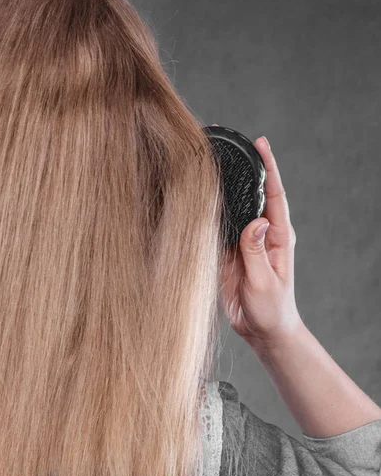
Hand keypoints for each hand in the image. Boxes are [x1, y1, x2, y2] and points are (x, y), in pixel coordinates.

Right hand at [218, 133, 302, 347]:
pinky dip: (208, 216)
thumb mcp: (265, 282)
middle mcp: (261, 234)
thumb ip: (256, 252)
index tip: (261, 144)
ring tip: (207, 168)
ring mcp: (243, 243)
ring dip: (222, 191)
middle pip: (252, 195)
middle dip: (244, 170)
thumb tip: (256, 221)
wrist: (261, 331)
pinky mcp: (228, 254)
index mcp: (278, 236)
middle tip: (230, 146)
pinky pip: (217, 231)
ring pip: (232, 210)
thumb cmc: (272, 309)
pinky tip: (196, 202)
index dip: (269, 168)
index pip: (274, 195)